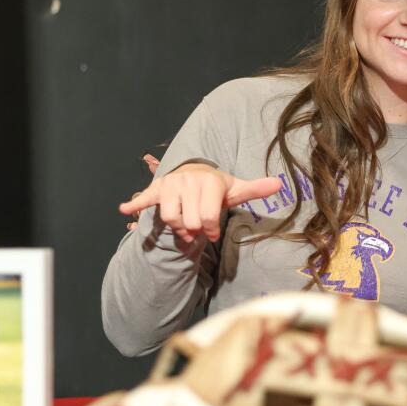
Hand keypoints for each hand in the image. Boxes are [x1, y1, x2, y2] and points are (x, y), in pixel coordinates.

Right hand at [119, 163, 282, 242]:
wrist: (195, 173)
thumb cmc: (216, 188)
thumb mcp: (236, 189)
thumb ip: (256, 189)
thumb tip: (280, 184)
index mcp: (210, 182)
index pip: (207, 218)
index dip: (210, 231)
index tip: (211, 232)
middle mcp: (190, 180)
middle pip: (189, 222)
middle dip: (193, 231)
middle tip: (197, 229)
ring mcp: (172, 183)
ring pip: (170, 218)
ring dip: (176, 228)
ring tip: (183, 227)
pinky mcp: (157, 188)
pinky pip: (145, 198)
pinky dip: (135, 204)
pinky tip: (126, 209)